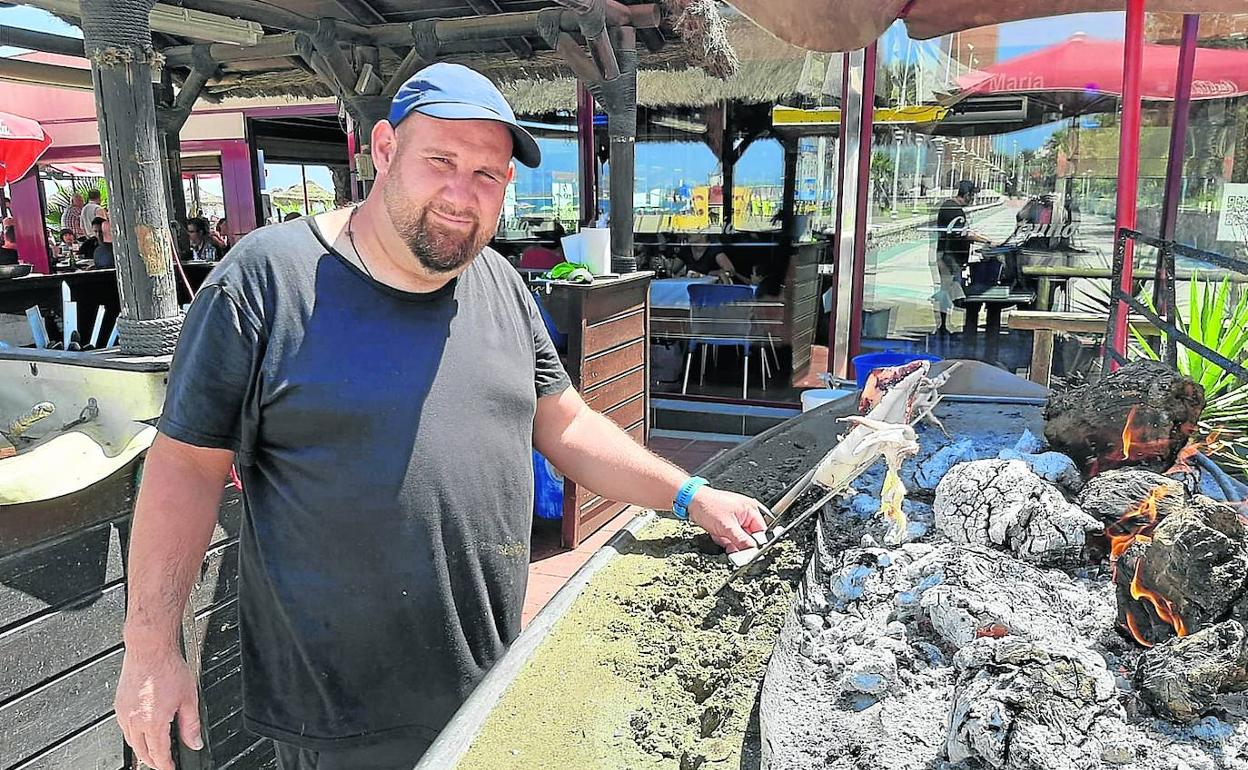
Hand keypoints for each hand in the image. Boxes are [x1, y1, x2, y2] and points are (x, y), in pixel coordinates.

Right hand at [115, 646, 203, 769]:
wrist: (149, 649)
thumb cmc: (167, 668)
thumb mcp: (189, 699)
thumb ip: (191, 725)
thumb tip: (194, 742)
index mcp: (152, 722)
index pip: (158, 754)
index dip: (166, 765)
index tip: (171, 768)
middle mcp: (134, 721)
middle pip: (141, 752)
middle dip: (153, 761)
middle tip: (163, 763)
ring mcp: (123, 713)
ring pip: (130, 741)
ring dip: (142, 749)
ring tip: (154, 751)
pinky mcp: (118, 705)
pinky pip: (124, 728)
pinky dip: (134, 735)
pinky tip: (143, 731)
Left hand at [687, 486, 767, 552]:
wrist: (690, 501)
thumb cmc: (708, 505)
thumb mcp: (727, 527)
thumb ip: (742, 540)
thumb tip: (753, 550)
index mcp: (750, 510)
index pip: (761, 531)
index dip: (755, 544)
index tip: (750, 553)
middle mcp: (745, 513)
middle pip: (749, 536)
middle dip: (738, 542)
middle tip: (732, 546)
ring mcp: (735, 518)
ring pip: (737, 538)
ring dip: (728, 541)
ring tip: (720, 536)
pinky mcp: (726, 522)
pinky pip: (729, 536)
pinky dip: (723, 538)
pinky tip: (716, 534)